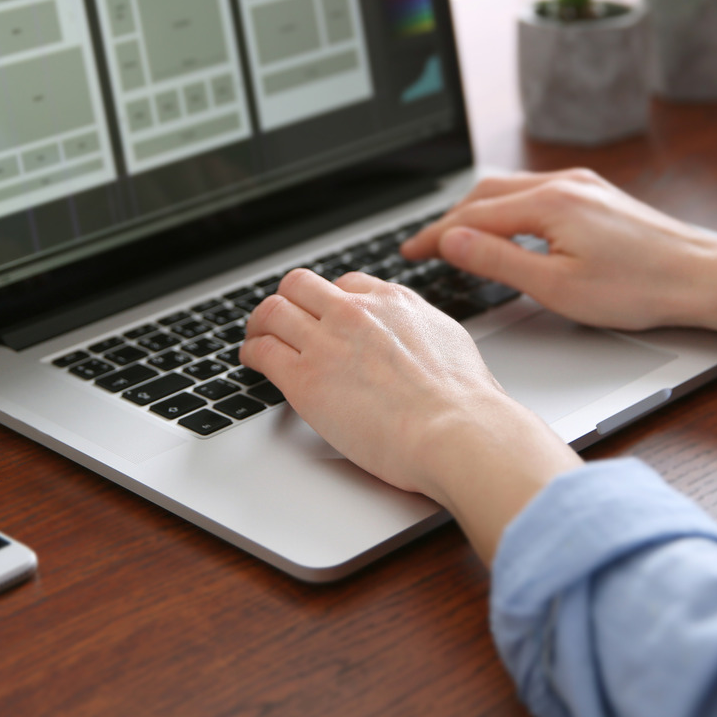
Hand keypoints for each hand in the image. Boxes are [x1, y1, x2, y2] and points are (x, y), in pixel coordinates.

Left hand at [241, 269, 579, 562]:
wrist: (457, 431)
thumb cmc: (465, 405)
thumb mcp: (450, 343)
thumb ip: (423, 333)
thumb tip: (420, 344)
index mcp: (395, 302)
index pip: (346, 285)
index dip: (329, 301)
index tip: (323, 315)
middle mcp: (357, 312)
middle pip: (301, 285)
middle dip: (289, 301)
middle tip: (281, 319)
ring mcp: (327, 341)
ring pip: (273, 310)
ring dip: (260, 323)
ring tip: (256, 337)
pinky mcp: (305, 377)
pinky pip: (262, 350)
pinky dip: (251, 352)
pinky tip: (252, 361)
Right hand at [402, 168, 716, 391]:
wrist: (705, 277)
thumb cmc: (640, 289)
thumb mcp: (556, 287)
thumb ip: (498, 261)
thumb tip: (452, 242)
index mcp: (547, 203)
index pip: (470, 217)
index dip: (434, 236)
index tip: (410, 253)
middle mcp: (564, 183)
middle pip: (487, 194)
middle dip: (451, 219)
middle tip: (426, 247)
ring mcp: (584, 185)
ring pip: (513, 189)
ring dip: (479, 212)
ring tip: (458, 239)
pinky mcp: (599, 195)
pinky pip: (537, 192)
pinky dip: (509, 209)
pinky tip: (510, 230)